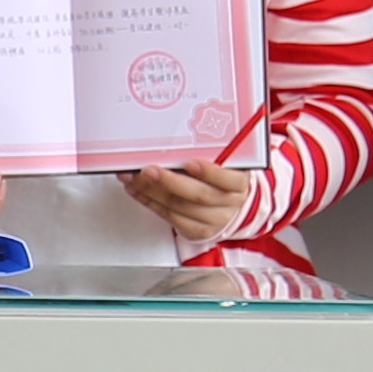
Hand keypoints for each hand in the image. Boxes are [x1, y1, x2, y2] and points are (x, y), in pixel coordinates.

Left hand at [121, 161, 248, 251]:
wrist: (230, 204)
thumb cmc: (221, 177)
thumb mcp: (223, 163)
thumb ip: (208, 154)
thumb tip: (175, 140)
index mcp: (239, 183)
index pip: (228, 179)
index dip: (210, 172)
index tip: (190, 163)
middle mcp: (229, 204)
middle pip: (198, 195)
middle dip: (169, 182)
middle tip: (148, 170)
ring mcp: (213, 221)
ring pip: (178, 207)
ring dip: (151, 192)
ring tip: (133, 177)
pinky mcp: (197, 231)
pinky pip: (170, 217)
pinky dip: (150, 202)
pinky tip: (137, 190)